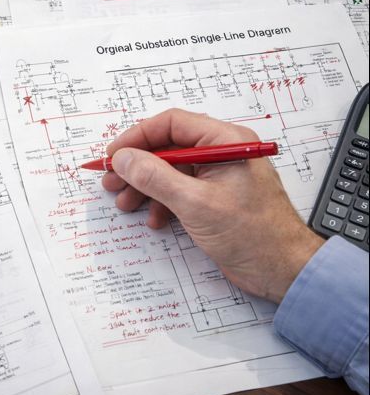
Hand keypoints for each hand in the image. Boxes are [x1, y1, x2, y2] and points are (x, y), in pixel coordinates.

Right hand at [102, 109, 323, 303]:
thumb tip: (124, 158)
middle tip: (112, 180)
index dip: (138, 137)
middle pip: (168, 147)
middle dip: (137, 166)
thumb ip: (155, 177)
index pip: (172, 124)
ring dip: (145, 187)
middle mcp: (221, 153)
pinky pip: (179, 191)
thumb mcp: (195, 203)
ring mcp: (218, 176)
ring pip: (169, 171)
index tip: (114, 154)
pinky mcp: (214, 198)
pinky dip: (162, 203)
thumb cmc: (254, 234)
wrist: (283, 271)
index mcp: (225, 142)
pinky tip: (155, 220)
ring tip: (125, 203)